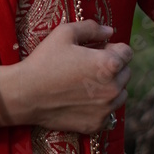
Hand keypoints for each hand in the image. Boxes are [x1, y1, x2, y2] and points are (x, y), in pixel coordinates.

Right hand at [9, 20, 131, 134]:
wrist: (26, 94)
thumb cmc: (45, 60)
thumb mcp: (65, 33)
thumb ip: (92, 28)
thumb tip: (110, 31)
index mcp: (109, 64)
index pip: (127, 52)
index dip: (113, 47)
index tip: (98, 49)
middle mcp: (113, 89)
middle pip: (126, 73)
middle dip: (113, 66)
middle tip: (90, 64)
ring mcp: (105, 110)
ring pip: (120, 94)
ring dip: (110, 86)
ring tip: (87, 82)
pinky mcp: (96, 125)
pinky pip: (108, 112)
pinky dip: (100, 105)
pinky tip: (82, 98)